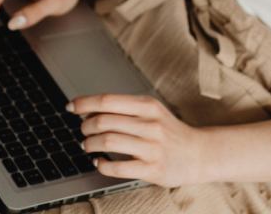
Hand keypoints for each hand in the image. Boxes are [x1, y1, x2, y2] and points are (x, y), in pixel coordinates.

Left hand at [69, 94, 206, 187]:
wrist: (199, 153)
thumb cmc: (168, 131)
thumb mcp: (151, 111)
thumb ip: (123, 109)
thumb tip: (87, 109)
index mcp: (147, 105)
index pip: (107, 100)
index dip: (83, 103)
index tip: (70, 107)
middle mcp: (150, 124)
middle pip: (103, 121)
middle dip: (85, 127)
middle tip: (83, 131)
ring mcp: (152, 147)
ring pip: (106, 142)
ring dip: (89, 144)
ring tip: (87, 146)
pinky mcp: (152, 169)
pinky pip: (117, 167)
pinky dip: (101, 165)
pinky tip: (99, 162)